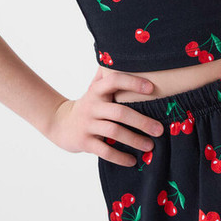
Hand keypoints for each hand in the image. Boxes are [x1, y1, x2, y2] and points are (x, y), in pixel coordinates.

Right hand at [44, 66, 164, 166]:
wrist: (60, 123)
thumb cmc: (89, 105)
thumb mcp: (95, 88)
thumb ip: (109, 75)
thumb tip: (132, 59)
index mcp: (97, 90)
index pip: (114, 81)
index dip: (132, 82)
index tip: (151, 88)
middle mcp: (92, 105)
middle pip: (120, 112)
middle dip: (142, 121)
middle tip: (159, 129)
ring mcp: (88, 124)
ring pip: (114, 132)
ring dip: (134, 140)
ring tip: (150, 146)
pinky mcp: (84, 142)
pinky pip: (104, 151)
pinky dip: (120, 157)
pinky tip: (132, 161)